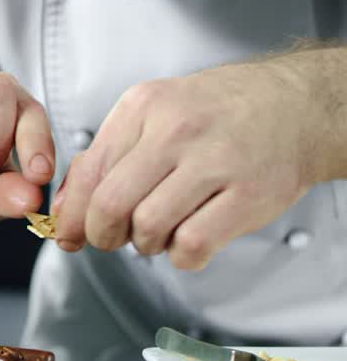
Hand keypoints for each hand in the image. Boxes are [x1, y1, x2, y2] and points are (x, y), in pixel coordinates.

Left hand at [51, 59, 328, 269]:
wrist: (297, 105)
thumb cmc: (219, 114)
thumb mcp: (154, 114)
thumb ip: (107, 157)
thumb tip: (64, 208)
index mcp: (144, 107)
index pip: (88, 173)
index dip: (71, 215)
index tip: (70, 234)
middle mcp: (176, 130)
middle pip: (110, 205)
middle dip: (102, 235)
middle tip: (113, 238)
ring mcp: (214, 162)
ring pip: (147, 227)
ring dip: (145, 244)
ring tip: (160, 230)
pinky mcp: (248, 195)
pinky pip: (191, 244)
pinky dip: (181, 255)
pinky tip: (189, 240)